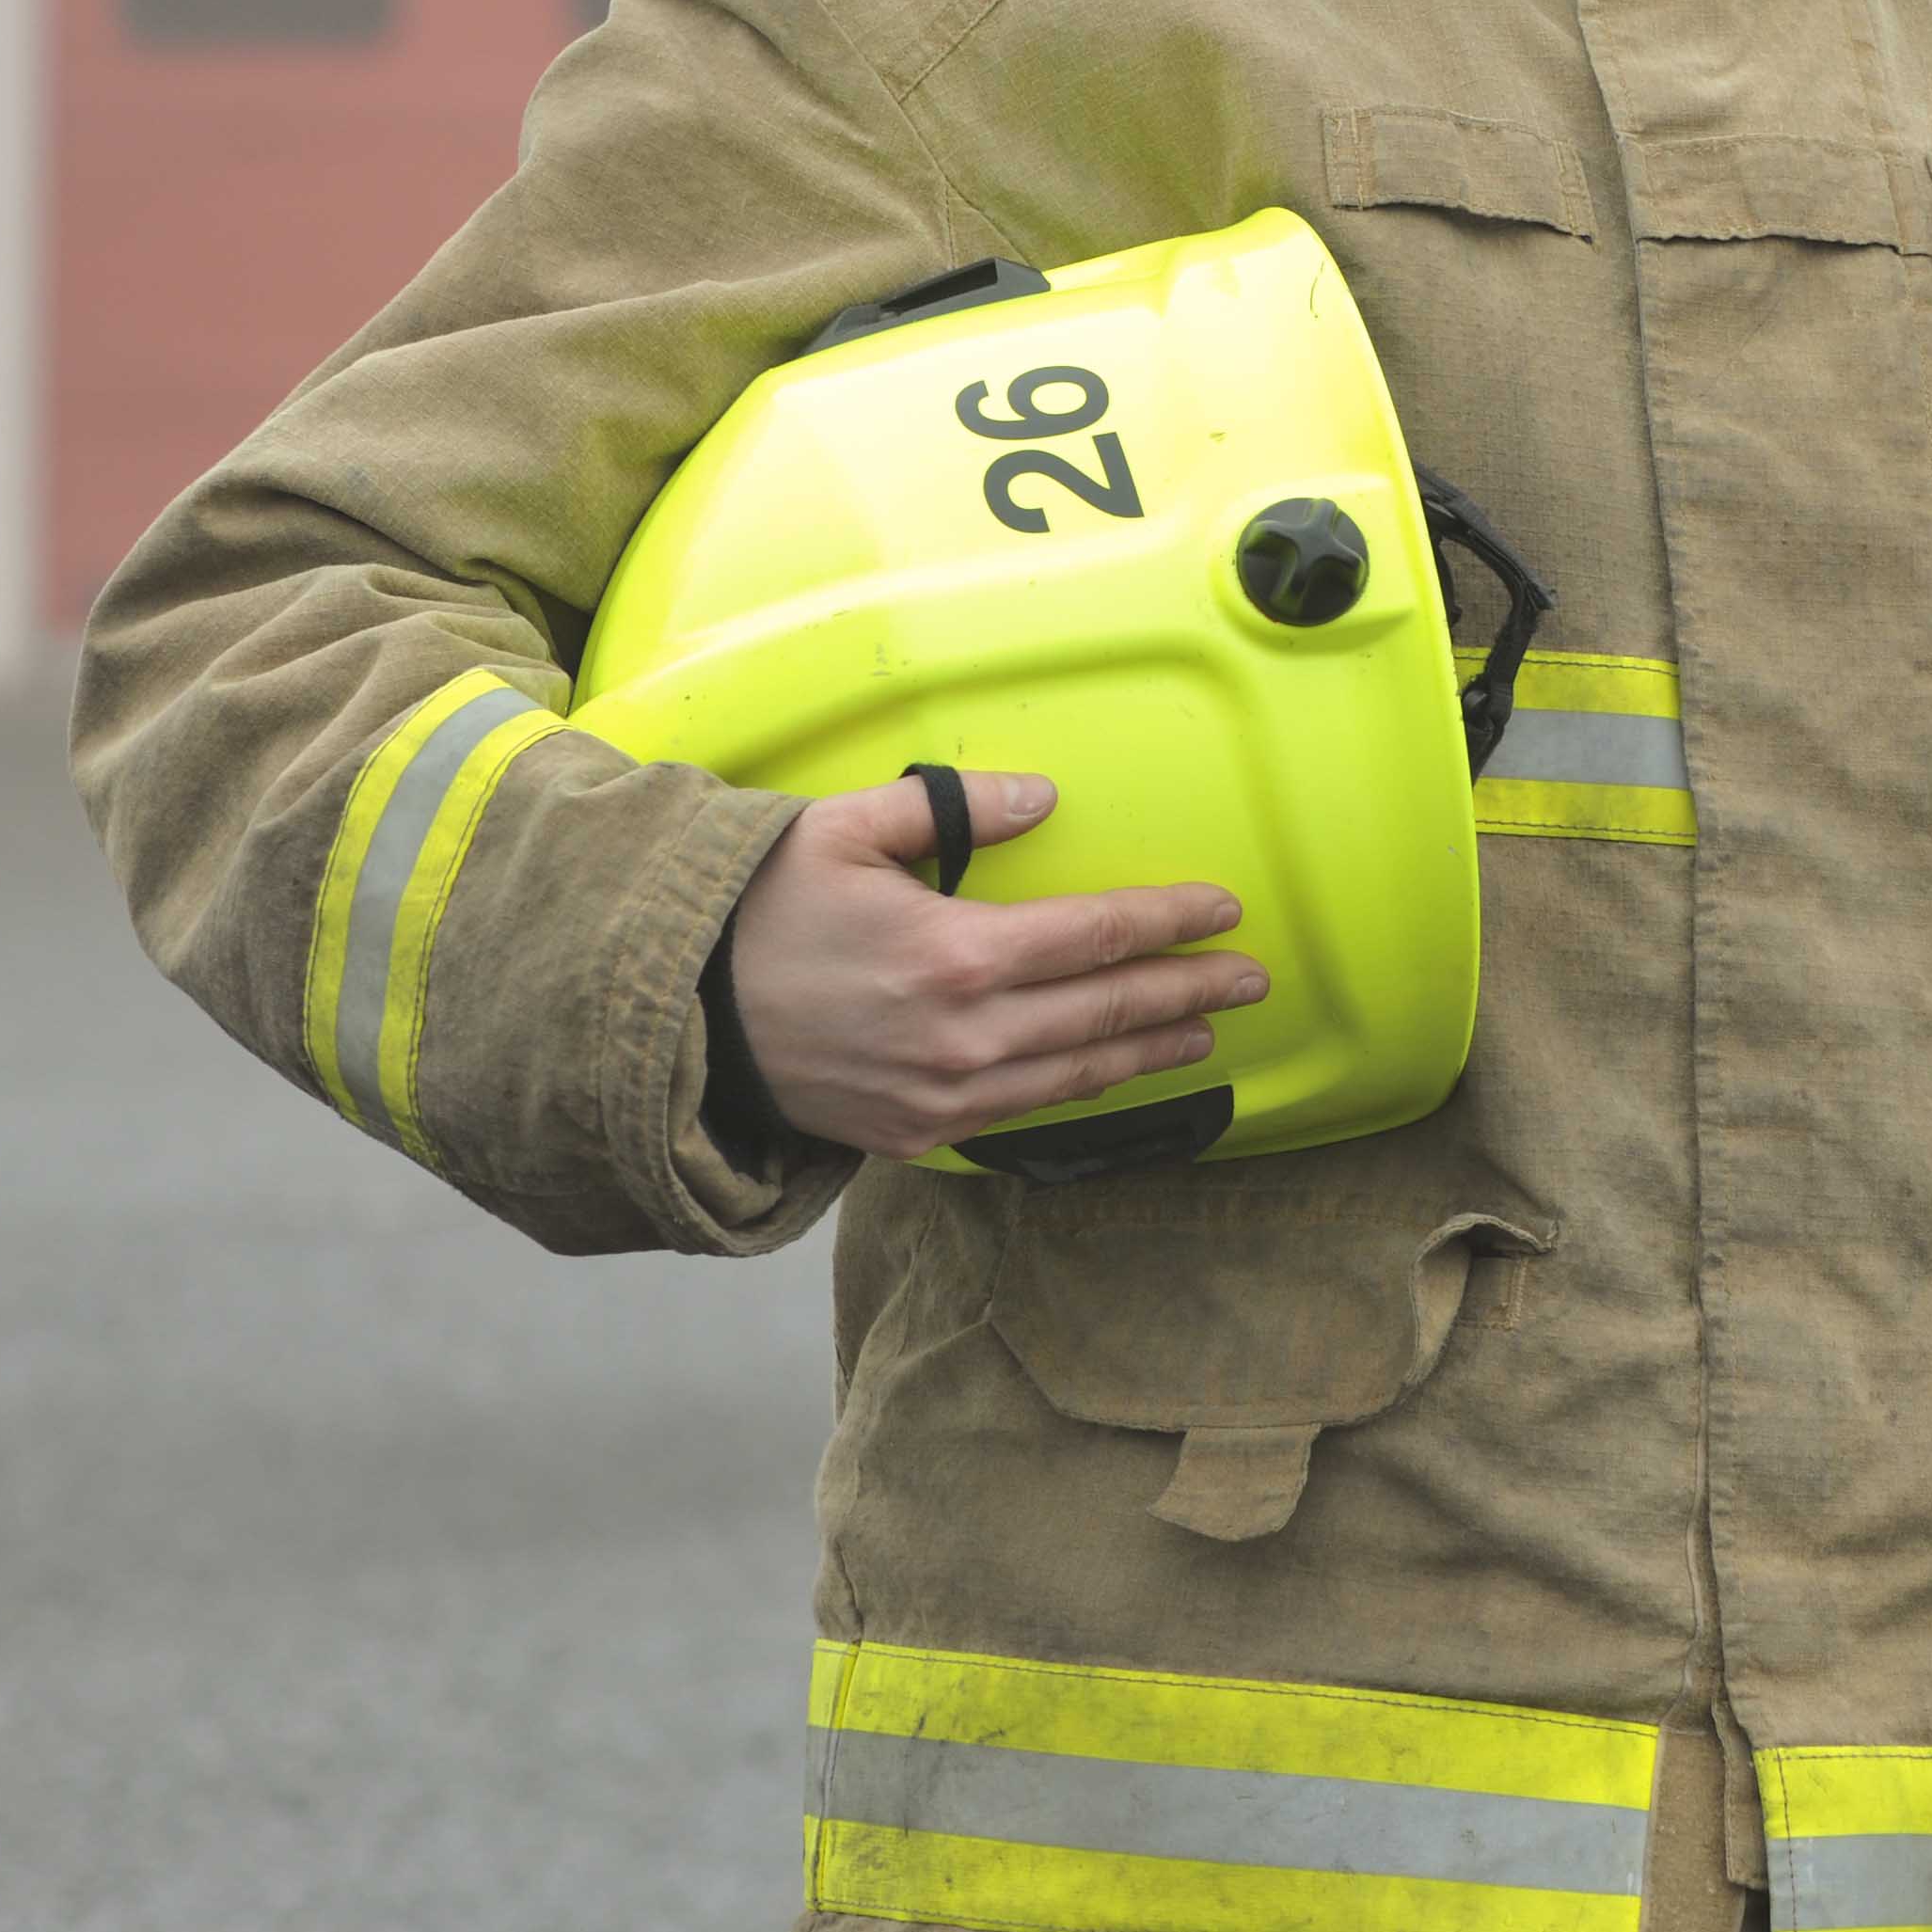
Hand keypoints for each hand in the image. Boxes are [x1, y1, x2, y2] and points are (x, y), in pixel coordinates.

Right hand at [721, 768, 1260, 1159]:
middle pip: (1109, 1012)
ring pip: (1078, 1075)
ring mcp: (944, 1095)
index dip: (1171, 922)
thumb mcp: (847, 831)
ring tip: (1204, 1034)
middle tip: (1251, 979)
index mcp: (958, 953)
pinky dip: (1081, 1095)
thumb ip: (952, 809)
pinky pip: (1023, 1115)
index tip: (1225, 910)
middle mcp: (966, 1035)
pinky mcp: (919, 1134)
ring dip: (1150, 1052)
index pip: (1098, 935)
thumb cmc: (763, 912)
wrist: (680, 1018)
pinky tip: (1112, 1078)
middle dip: (1190, 992)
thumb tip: (1042, 797)